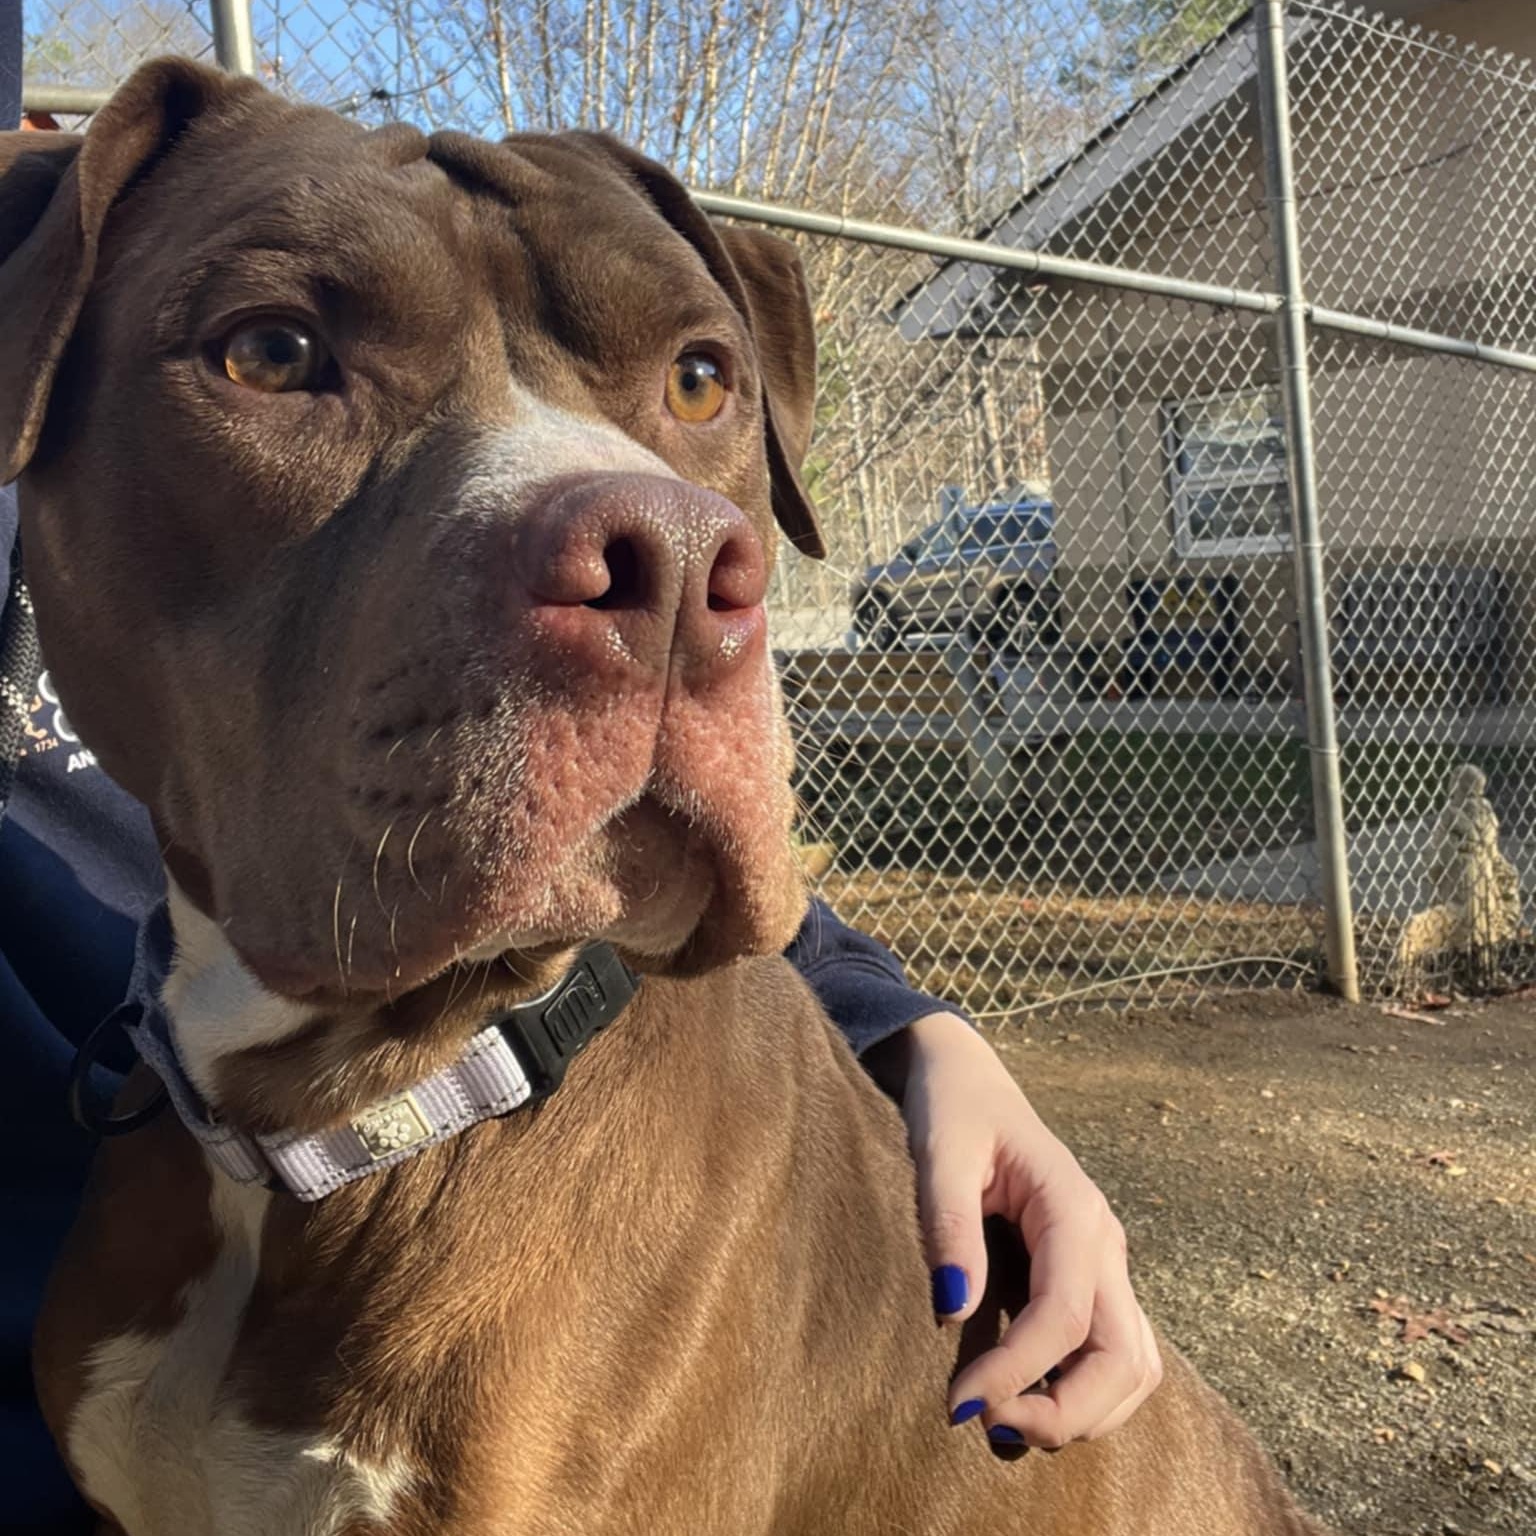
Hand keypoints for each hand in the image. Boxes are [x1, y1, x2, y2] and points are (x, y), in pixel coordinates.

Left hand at [868, 1012, 1161, 1451]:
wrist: (971, 1083)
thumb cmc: (954, 1111)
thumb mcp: (940, 1151)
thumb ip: (947, 1223)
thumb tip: (952, 1309)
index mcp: (1072, 1208)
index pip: (1066, 1315)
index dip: (1018, 1371)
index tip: (958, 1404)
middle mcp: (1104, 1243)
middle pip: (1125, 1358)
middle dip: (1067, 1411)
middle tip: (990, 1426)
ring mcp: (1106, 1263)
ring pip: (1134, 1366)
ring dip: (1084, 1412)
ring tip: (1007, 1423)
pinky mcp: (1092, 1280)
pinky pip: (1115, 1353)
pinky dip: (1087, 1393)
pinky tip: (1028, 1399)